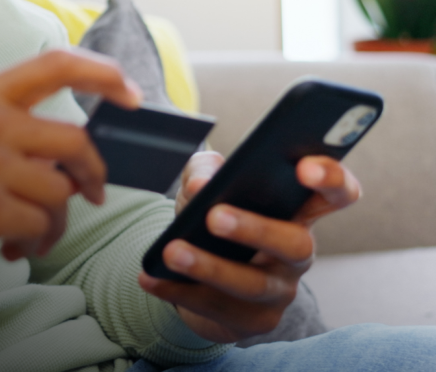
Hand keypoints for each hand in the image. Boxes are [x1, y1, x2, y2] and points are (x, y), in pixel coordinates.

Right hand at [0, 49, 140, 288]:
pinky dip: (35, 243)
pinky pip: (38, 226)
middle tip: (91, 192)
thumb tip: (64, 160)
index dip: (102, 74)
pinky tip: (11, 250)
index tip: (132, 93)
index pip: (54, 65)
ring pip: (60, 190)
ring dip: (58, 221)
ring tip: (34, 235)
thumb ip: (4, 128)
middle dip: (94, 172)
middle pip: (74, 139)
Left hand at [138, 150, 360, 342]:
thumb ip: (205, 170)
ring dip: (209, 267)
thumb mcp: (208, 182)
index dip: (330, 179)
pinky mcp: (253, 321)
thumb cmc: (213, 212)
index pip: (337, 193)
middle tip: (214, 216)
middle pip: (296, 243)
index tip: (303, 168)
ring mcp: (280, 290)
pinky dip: (178, 291)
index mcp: (297, 209)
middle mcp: (298, 251)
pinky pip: (217, 308)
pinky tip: (151, 277)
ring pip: (252, 284)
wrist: (200, 269)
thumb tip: (201, 186)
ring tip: (171, 251)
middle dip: (255, 229)